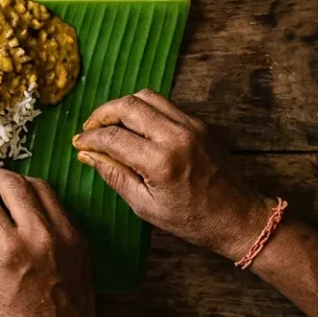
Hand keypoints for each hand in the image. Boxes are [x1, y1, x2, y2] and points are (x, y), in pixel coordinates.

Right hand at [0, 169, 96, 316]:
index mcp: (8, 250)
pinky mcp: (78, 235)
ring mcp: (63, 233)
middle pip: (11, 183)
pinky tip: (26, 203)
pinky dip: (38, 195)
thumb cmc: (18, 312)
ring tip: (3, 188)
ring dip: (16, 181)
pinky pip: (56, 201)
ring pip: (38, 184)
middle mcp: (37, 235)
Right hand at [72, 90, 272, 259]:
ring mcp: (190, 125)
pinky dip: (143, 109)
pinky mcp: (199, 123)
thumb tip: (87, 155)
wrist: (238, 216)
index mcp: (160, 162)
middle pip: (127, 105)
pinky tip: (135, 127)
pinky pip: (164, 104)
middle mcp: (176, 136)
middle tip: (90, 129)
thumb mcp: (145, 206)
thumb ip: (114, 175)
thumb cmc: (191, 219)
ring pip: (146, 96)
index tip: (79, 144)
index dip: (90, 138)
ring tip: (110, 124)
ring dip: (122, 106)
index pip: (113, 137)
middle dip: (101, 114)